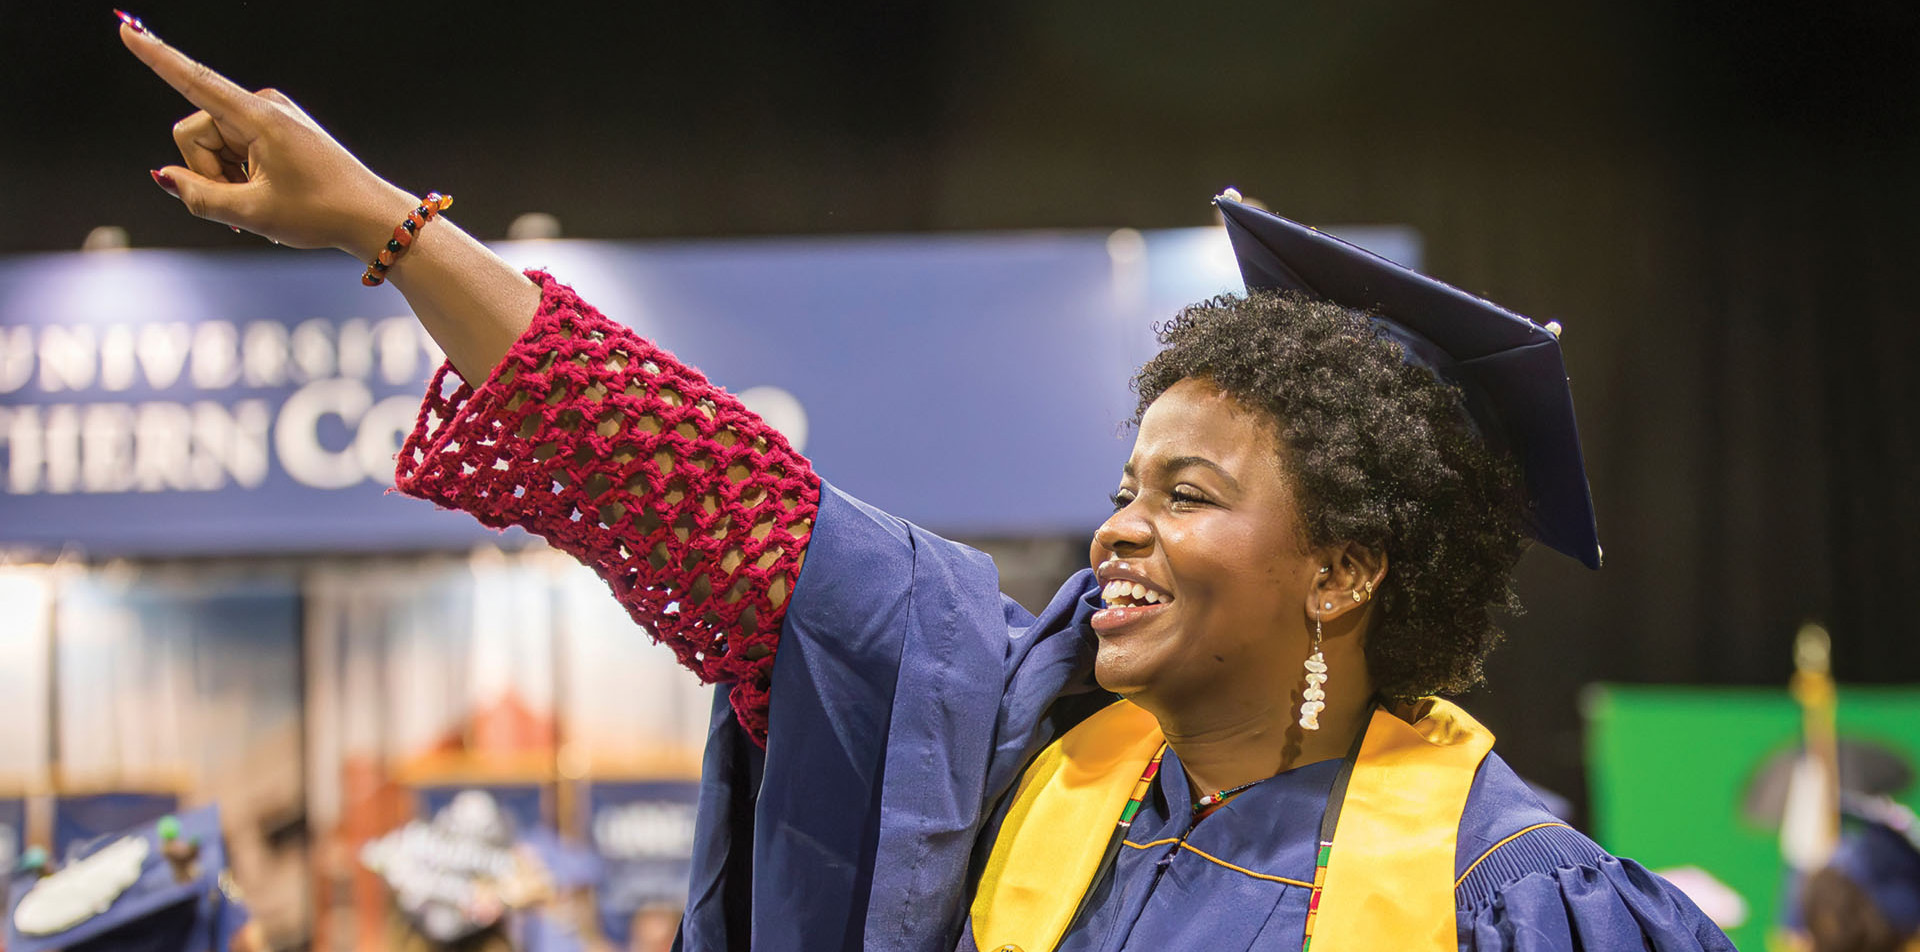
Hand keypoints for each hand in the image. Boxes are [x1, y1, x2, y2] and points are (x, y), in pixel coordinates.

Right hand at [120, 19, 415, 257]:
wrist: (371, 217)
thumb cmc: (321, 214)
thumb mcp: (253, 213)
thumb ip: (198, 196)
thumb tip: (163, 176)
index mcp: (259, 117)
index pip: (195, 80)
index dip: (157, 57)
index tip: (126, 30)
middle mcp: (262, 106)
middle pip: (194, 133)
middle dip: (206, 171)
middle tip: (245, 203)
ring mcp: (269, 116)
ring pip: (211, 146)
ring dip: (224, 178)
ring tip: (262, 200)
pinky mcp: (274, 130)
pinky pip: (233, 150)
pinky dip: (239, 177)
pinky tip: (268, 195)